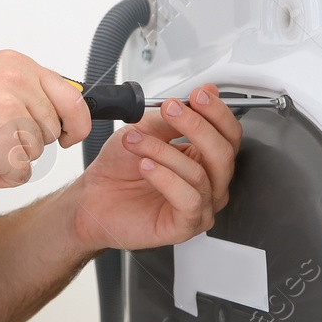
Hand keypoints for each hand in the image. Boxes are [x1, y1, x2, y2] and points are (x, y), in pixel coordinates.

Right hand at [0, 51, 92, 187]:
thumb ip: (19, 82)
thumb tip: (56, 96)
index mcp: (14, 64)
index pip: (69, 94)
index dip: (76, 120)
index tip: (72, 133)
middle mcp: (15, 84)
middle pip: (51, 128)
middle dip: (29, 140)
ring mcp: (9, 114)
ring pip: (37, 152)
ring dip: (12, 158)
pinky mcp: (2, 145)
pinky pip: (22, 172)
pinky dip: (3, 176)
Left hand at [67, 83, 241, 252]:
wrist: (93, 200)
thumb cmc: (118, 169)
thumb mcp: (144, 131)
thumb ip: (172, 117)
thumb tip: (198, 97)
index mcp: (204, 158)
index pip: (228, 135)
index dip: (217, 113)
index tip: (198, 95)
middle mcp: (208, 183)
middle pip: (223, 153)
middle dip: (197, 126)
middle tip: (171, 110)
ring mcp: (200, 206)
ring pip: (199, 174)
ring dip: (163, 151)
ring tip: (136, 142)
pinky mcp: (186, 226)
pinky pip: (189, 199)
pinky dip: (165, 178)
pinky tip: (146, 167)